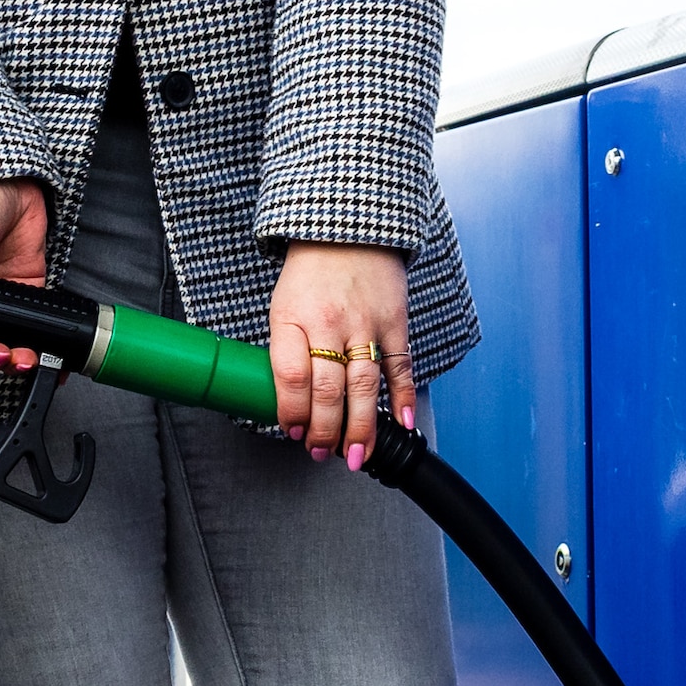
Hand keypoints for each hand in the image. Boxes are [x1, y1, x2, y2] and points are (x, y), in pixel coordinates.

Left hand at [267, 241, 416, 467]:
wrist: (348, 230)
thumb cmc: (309, 275)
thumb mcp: (282, 308)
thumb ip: (286, 352)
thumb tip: (292, 405)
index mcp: (293, 318)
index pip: (292, 377)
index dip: (292, 413)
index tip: (292, 433)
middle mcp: (329, 322)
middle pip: (328, 390)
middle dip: (324, 431)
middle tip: (321, 453)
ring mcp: (365, 323)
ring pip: (364, 386)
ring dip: (361, 427)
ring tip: (356, 455)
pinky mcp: (394, 322)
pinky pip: (400, 367)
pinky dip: (403, 397)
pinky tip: (401, 423)